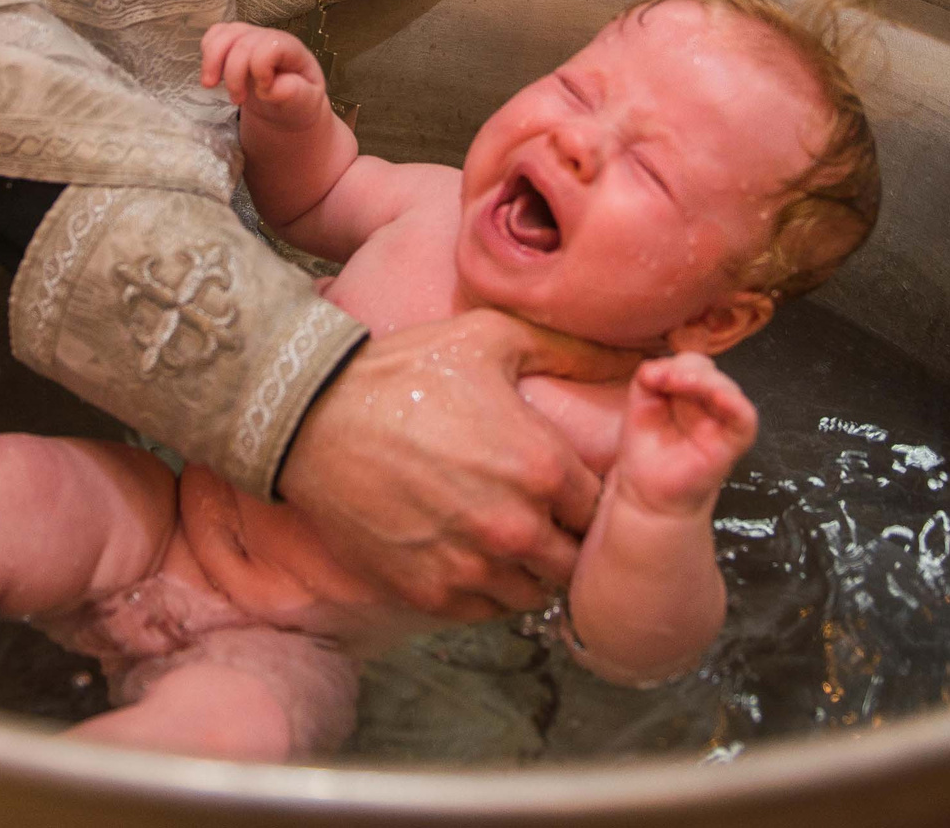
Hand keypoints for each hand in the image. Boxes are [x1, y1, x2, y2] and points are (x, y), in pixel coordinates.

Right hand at [200, 22, 328, 127]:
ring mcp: (249, 36)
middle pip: (242, 43)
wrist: (287, 103)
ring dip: (212, 62)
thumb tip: (269, 87)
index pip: (270, 45)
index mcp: (292, 50)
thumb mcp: (305, 103)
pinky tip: (213, 75)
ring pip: (223, 35)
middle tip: (236, 100)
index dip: (260, 68)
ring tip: (211, 86)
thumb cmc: (298, 101)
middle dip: (233, 74)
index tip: (262, 91)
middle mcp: (268, 37)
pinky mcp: (233, 41)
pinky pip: (213, 36)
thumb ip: (293, 93)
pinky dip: (207, 54)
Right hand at [277, 310, 639, 620]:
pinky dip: (484, 588)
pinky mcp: (429, 592)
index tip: (570, 487)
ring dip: (527, 570)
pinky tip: (469, 552)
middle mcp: (516, 526)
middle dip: (565, 540)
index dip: (590, 498)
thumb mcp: (492, 339)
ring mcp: (471, 565)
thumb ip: (572, 349)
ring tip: (505, 537)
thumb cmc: (404, 371)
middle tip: (541, 516)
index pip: (601, 508)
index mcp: (542, 467)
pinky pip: (483, 610)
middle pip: (574, 561)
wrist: (313, 416)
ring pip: (532, 593)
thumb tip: (637, 355)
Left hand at [612, 353, 758, 517]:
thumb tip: (655, 366)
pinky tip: (718, 396)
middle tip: (663, 380)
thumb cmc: (646, 451)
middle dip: (687, 369)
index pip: (693, 364)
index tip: (652, 376)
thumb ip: (649, 378)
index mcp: (690, 392)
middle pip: (710, 372)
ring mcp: (723, 422)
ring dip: (704, 380)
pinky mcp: (733, 442)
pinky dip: (735, 404)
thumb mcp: (640, 405)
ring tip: (677, 383)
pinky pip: (745, 419)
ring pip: (727, 388)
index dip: (675, 363)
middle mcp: (709, 404)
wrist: (647, 495)